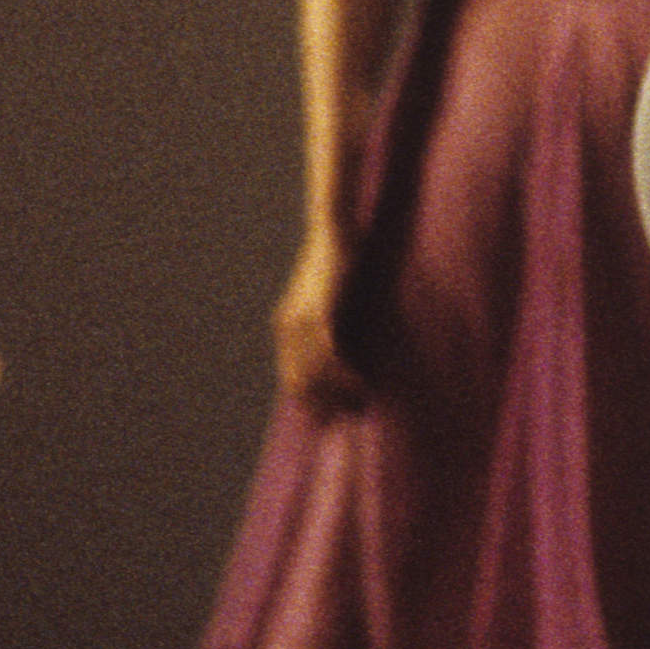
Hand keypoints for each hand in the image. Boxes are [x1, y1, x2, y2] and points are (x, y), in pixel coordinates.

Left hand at [271, 240, 373, 418]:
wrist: (333, 233)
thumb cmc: (333, 263)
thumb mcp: (322, 298)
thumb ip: (324, 322)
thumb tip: (339, 346)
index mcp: (285, 327)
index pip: (291, 378)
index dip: (312, 401)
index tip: (336, 415)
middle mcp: (288, 329)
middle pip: (300, 383)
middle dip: (325, 404)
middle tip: (351, 415)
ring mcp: (302, 323)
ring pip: (316, 376)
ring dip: (339, 395)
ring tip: (362, 404)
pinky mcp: (321, 316)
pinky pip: (332, 358)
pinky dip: (347, 377)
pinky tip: (364, 385)